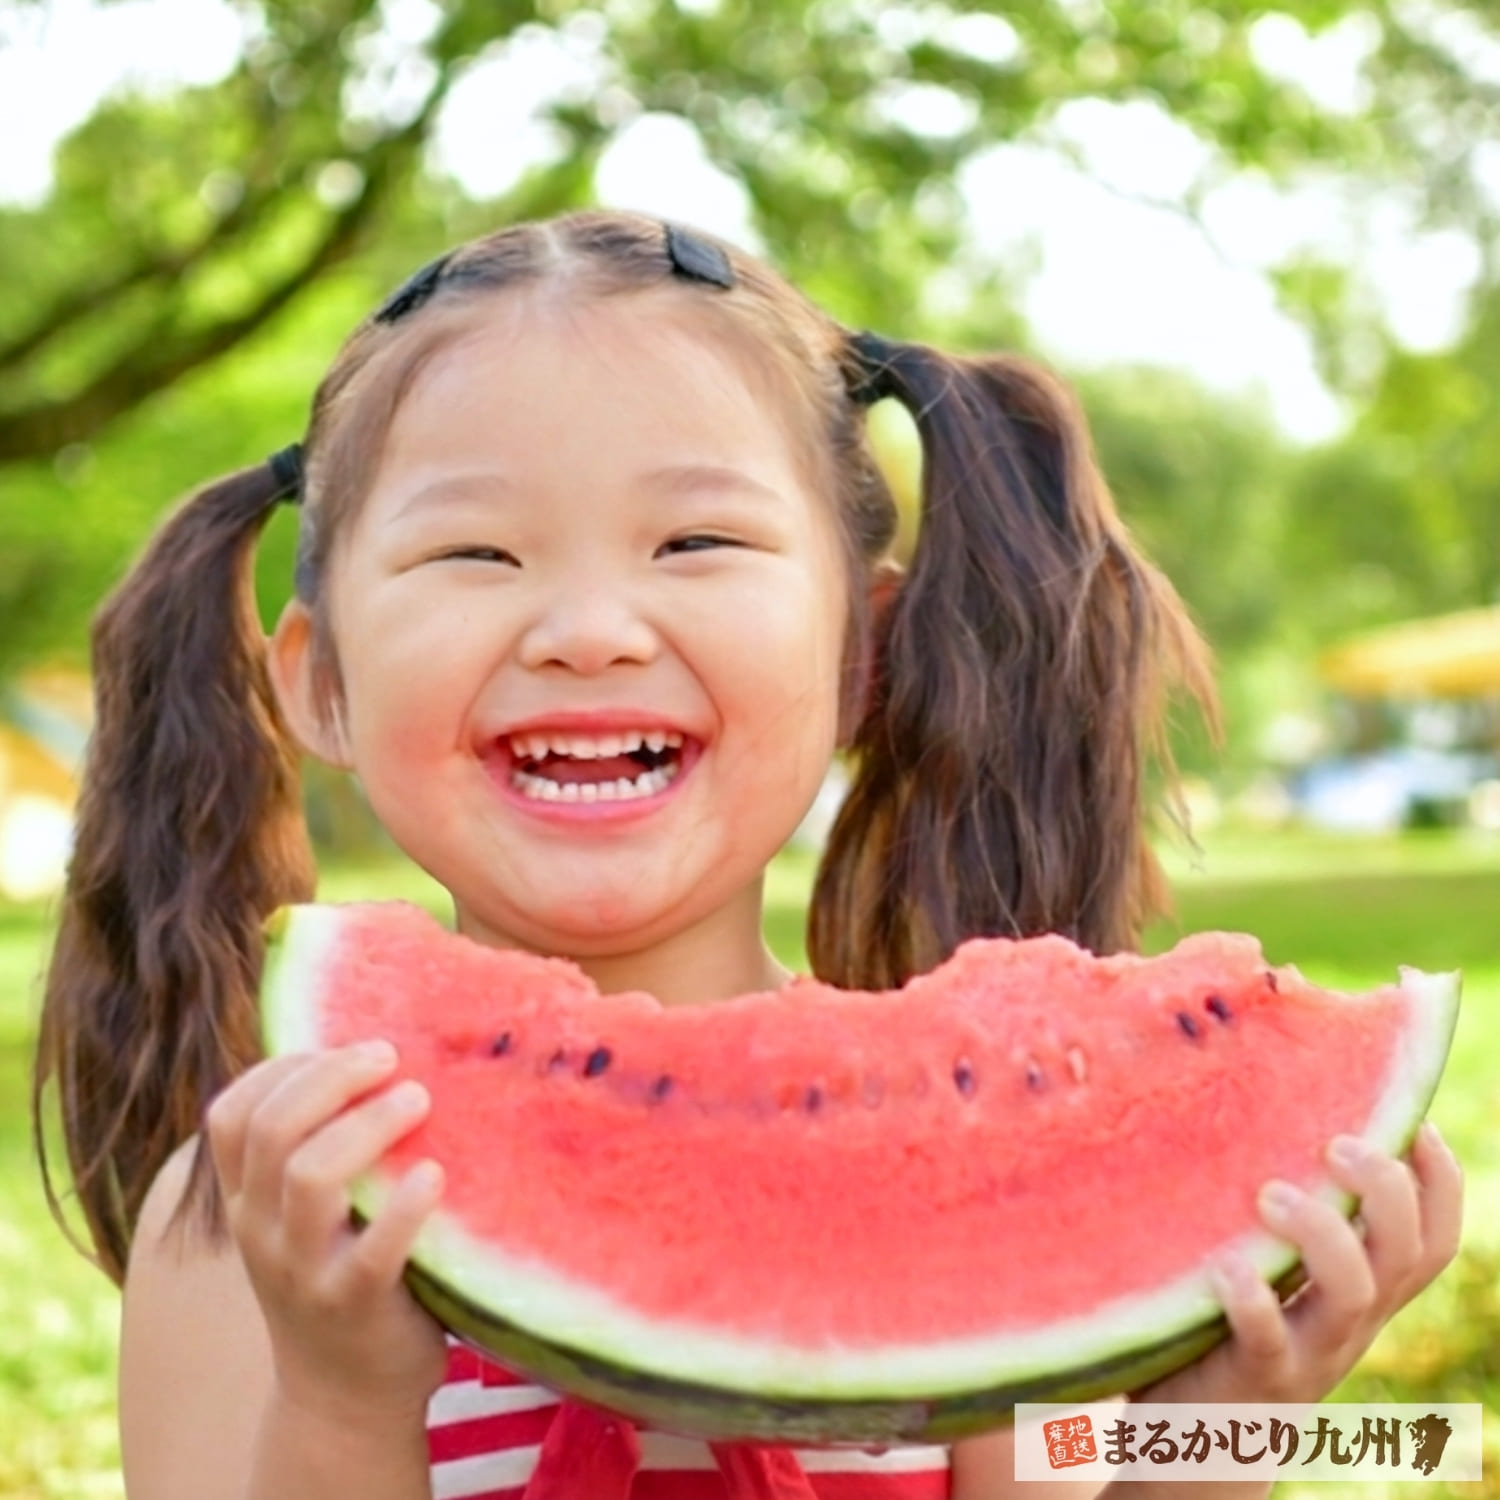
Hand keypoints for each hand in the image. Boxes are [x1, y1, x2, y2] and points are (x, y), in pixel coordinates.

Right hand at [205, 1041, 449, 1426]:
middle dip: (331, 1077)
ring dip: (367, 1125)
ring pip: (309, 1176)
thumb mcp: (305, 1215)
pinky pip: (373, 1250)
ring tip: (419, 1099)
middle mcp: (260, 1230)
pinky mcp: (353, 1305)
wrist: (345, 1393)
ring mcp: (302, 1270)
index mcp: (246, 1199)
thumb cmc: (341, 1271)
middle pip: (271, 1129)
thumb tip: (375, 1053)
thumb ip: (317, 1148)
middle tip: (390, 1056)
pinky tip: (434, 1176)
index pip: (231, 1114)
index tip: (341, 1043)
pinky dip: (405, 1207)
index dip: (282, 1067)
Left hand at [1138, 1121, 1462, 1405]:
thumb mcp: (1272, 1263)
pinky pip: (1270, 1342)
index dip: (1441, 1182)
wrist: (1195, 1438)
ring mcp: (1311, 1351)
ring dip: (1323, 1235)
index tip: (1419, 1124)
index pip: (1433, 1237)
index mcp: (1363, 1287)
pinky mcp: (1255, 1377)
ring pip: (1353, 1295)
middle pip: (1406, 1254)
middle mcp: (1351, 1318)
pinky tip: (1226, 1264)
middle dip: (1386, 1190)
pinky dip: (1254, 1300)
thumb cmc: (1228, 1321)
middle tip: (1335, 1143)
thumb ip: (1282, 1205)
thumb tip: (1260, 1099)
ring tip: (1269, 1195)